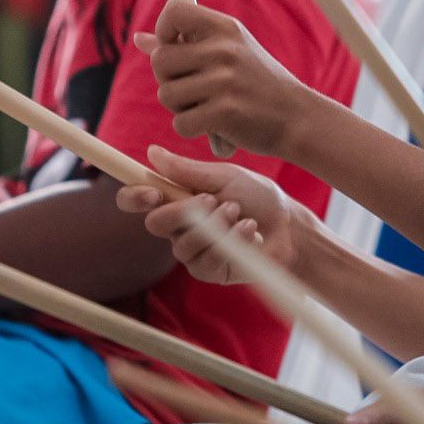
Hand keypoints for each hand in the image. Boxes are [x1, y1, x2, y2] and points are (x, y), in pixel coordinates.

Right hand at [116, 145, 317, 283]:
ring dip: (214, 224)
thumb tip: (151, 152)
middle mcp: (179, 227)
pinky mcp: (210, 271)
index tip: (151, 192)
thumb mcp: (224, 176)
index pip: (139, 199)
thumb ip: (188, 170)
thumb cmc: (257, 197)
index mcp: (178, 199)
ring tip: (238, 211)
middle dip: (184, 210)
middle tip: (211, 199)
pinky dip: (230, 240)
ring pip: (182, 244)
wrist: (289, 224)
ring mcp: (192, 252)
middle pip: (155, 224)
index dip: (134, 196)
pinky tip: (249, 229)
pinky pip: (206, 260)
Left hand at [138, 1, 335, 157]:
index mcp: (225, 28)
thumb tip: (139, 38)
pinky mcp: (225, 111)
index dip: (164, 30)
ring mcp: (224, 80)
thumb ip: (186, 43)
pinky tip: (212, 126)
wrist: (298, 117)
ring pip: (166, 94)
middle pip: (160, 59)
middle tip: (191, 89)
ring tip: (205, 107)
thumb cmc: (259, 84)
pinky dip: (191, 129)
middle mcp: (224, 49)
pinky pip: (180, 123)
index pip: (174, 11)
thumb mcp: (230, 52)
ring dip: (179, 108)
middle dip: (167, 79)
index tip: (174, 48)